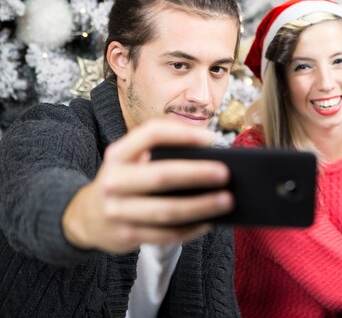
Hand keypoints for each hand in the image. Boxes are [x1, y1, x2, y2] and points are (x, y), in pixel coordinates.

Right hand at [62, 118, 233, 253]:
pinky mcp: (125, 236)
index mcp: (118, 154)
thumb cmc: (126, 180)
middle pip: (160, 176)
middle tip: (226, 174)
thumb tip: (210, 155)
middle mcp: (113, 181)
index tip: (211, 139)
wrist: (86, 216)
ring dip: (200, 206)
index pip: (151, 134)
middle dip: (196, 174)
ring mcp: (117, 211)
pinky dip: (190, 229)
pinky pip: (165, 234)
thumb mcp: (131, 159)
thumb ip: (161, 152)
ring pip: (165, 211)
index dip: (182, 134)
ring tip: (227, 201)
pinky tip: (209, 222)